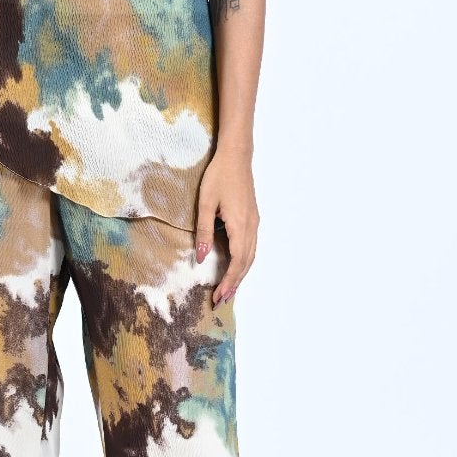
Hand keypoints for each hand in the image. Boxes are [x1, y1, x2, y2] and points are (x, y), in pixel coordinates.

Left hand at [193, 144, 259, 306]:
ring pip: (251, 256)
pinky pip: (251, 247)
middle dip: (235, 284)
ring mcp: (254, 223)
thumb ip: (204, 232)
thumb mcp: (205, 203)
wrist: (236, 156)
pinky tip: (236, 267)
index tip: (218, 296)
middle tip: (221, 300)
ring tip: (229, 289)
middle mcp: (251, 227)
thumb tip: (202, 258)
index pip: (237, 262)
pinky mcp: (253, 218)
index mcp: (240, 225)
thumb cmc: (218, 177)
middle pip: (246, 263)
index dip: (228, 281)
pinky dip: (244, 262)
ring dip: (241, 275)